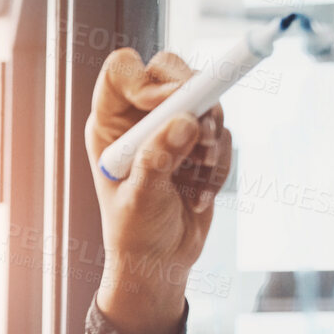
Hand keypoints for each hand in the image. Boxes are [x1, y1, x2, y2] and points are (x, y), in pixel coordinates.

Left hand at [85, 49, 233, 333]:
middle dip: (195, 98)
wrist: (160, 263)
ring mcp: (171, 127)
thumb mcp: (141, 200)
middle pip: (171, 70)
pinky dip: (220, 162)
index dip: (148, 79)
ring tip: (196, 178)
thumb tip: (185, 122)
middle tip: (204, 133)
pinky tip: (200, 193)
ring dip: (211, 139)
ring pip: (206, 100)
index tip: (170, 104)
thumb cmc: (135, 235)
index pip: (122, 72)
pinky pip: (224, 132)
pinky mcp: (200, 143)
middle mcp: (139, 118)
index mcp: (109, 125)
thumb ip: (158, 160)